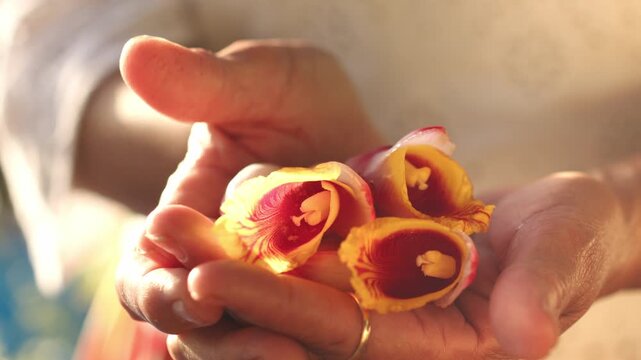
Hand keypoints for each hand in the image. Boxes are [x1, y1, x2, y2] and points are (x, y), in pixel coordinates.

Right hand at [115, 36, 382, 332]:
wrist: (351, 127)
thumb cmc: (292, 99)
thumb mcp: (258, 81)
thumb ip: (205, 82)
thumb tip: (136, 55)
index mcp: (187, 225)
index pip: (148, 272)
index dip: (154, 285)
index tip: (186, 283)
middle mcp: (223, 270)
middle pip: (193, 324)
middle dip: (206, 332)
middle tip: (227, 322)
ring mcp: (273, 294)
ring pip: (245, 339)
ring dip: (252, 350)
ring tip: (283, 352)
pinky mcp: (326, 307)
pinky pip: (307, 339)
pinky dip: (307, 346)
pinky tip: (322, 345)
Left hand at [164, 172, 639, 358]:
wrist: (560, 218)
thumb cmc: (573, 236)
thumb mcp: (564, 254)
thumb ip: (541, 292)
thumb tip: (527, 339)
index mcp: (433, 348)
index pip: (340, 334)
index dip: (276, 308)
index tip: (209, 277)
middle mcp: (392, 334)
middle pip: (294, 316)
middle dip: (228, 283)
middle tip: (165, 239)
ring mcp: (374, 300)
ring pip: (287, 285)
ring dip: (228, 256)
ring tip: (167, 225)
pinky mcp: (365, 268)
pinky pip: (302, 255)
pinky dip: (256, 238)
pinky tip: (208, 213)